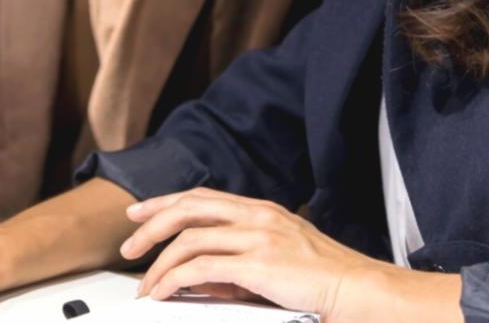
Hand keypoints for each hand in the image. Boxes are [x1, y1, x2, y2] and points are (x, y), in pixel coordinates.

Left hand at [122, 188, 450, 322]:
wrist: (359, 290)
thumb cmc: (325, 279)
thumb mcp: (276, 260)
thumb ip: (237, 262)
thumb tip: (196, 276)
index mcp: (261, 209)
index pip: (201, 196)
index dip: (165, 203)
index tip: (139, 212)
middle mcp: (256, 215)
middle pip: (188, 207)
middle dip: (151, 224)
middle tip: (129, 246)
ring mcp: (257, 236)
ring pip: (189, 237)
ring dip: (159, 261)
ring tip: (145, 283)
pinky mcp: (259, 263)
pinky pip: (201, 266)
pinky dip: (174, 278)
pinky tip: (164, 291)